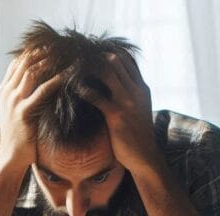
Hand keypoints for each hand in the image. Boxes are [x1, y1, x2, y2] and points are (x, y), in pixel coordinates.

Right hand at [0, 50, 62, 173]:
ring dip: (50, 61)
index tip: (51, 46)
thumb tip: (41, 89)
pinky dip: (56, 80)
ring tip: (66, 55)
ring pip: (32, 72)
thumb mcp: (20, 114)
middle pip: (25, 62)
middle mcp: (8, 92)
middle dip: (43, 52)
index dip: (34, 52)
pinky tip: (67, 75)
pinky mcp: (24, 112)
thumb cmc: (20, 139)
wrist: (11, 158)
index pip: (18, 62)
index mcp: (5, 90)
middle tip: (62, 46)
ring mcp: (14, 101)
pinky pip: (42, 91)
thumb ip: (26, 99)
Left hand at [83, 54, 158, 173]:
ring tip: (73, 72)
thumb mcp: (140, 109)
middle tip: (77, 61)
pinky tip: (74, 91)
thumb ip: (131, 94)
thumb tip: (115, 83)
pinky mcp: (117, 115)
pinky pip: (96, 96)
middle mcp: (136, 90)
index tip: (90, 57)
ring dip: (88, 70)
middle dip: (94, 58)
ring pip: (106, 71)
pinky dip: (83, 90)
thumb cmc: (139, 135)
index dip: (106, 53)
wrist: (146, 158)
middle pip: (114, 59)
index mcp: (142, 87)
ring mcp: (127, 102)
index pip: (125, 58)